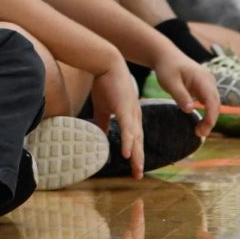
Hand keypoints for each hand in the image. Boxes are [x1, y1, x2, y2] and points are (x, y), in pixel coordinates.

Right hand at [90, 56, 144, 178]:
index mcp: (130, 116)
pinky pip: (127, 127)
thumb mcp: (104, 107)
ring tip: (137, 170)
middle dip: (139, 159)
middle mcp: (134, 116)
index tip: (135, 168)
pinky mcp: (124, 107)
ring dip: (137, 154)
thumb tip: (100, 135)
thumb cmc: (105, 83)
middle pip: (139, 142)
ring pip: (135, 138)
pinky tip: (127, 153)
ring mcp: (130, 112)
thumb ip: (103, 122)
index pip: (135, 139)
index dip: (135, 153)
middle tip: (138, 176)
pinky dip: (128, 140)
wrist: (106, 63)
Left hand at [151, 47, 218, 138]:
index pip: (212, 100)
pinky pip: (208, 102)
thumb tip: (191, 110)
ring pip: (213, 104)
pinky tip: (199, 123)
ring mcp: (207, 84)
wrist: (164, 55)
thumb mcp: (170, 82)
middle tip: (198, 134)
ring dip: (209, 118)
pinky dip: (206, 113)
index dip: (211, 115)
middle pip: (215, 104)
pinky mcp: (203, 87)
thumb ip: (180, 95)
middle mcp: (209, 81)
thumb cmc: (166, 67)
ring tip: (198, 131)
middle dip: (210, 121)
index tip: (206, 128)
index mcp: (202, 78)